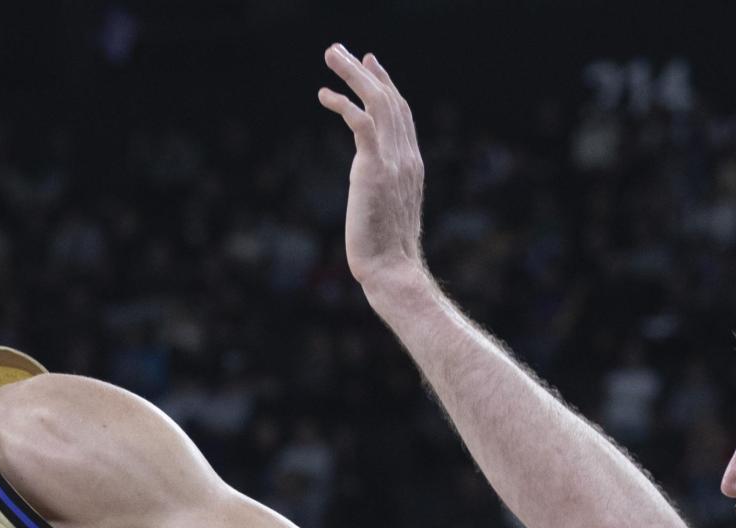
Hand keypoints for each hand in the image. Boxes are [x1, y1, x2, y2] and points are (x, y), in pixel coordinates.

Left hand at [318, 44, 431, 299]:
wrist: (391, 269)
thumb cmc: (385, 253)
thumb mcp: (387, 212)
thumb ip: (382, 189)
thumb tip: (370, 188)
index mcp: (411, 164)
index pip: (401, 113)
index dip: (385, 84)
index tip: (370, 64)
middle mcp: (406, 156)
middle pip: (389, 99)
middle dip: (364, 71)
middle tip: (341, 51)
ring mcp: (393, 161)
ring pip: (376, 103)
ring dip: (351, 76)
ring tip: (330, 56)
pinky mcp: (373, 169)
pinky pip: (361, 123)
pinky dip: (344, 104)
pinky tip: (324, 95)